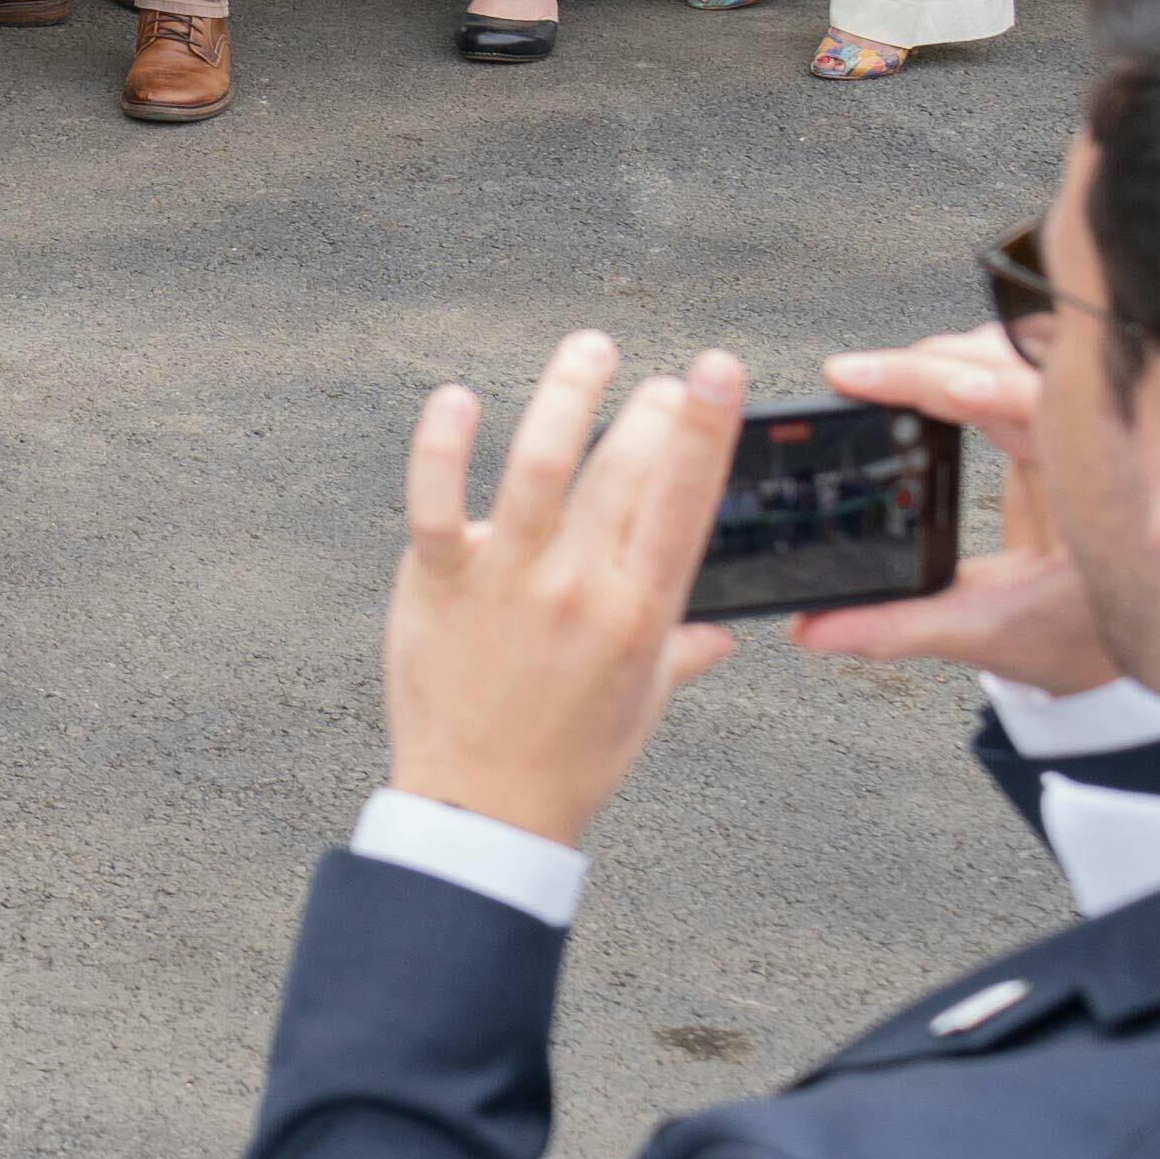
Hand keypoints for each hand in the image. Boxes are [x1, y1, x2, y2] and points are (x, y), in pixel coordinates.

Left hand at [382, 334, 750, 854]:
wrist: (485, 806)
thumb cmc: (569, 758)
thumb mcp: (644, 705)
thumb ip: (682, 654)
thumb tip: (724, 633)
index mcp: (641, 614)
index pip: (687, 502)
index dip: (707, 430)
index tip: (718, 372)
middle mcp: (580, 587)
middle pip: (623, 472)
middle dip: (648, 410)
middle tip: (659, 378)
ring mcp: (507, 579)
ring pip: (540, 466)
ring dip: (565, 397)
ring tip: (587, 351)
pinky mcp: (439, 580)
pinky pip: (436, 500)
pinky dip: (443, 445)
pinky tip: (458, 399)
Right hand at [798, 327, 1115, 696]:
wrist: (1128, 640)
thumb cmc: (1085, 635)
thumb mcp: (989, 633)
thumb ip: (899, 626)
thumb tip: (815, 626)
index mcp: (1097, 488)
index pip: (1032, 408)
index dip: (970, 386)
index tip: (906, 384)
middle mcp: (1094, 444)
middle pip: (1012, 365)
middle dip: (929, 364)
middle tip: (853, 377)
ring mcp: (1074, 429)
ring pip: (1010, 356)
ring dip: (943, 358)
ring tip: (878, 375)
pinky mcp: (1050, 427)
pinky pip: (1007, 373)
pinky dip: (957, 368)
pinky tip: (918, 379)